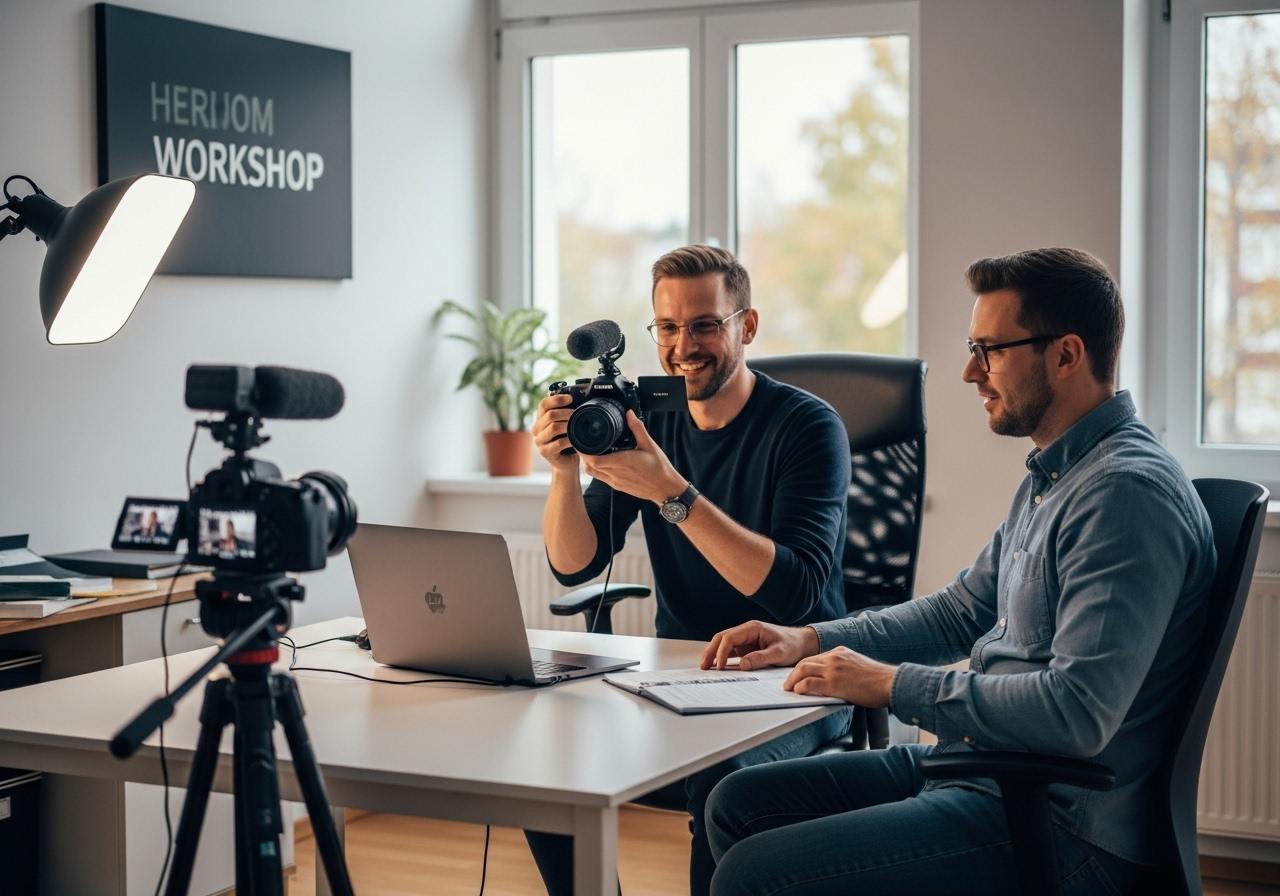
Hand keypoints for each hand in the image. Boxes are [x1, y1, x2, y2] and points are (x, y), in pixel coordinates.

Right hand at [533, 393, 579, 473]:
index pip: (543, 404)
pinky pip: (558, 443)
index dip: (557, 399)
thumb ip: (565, 414)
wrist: (565, 462)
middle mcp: (536, 428)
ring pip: (553, 428)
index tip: (570, 398)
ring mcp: (539, 441)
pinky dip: (569, 440)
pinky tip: (575, 439)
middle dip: (567, 413)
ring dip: (568, 425)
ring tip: (577, 426)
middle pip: (550, 415)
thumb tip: (578, 399)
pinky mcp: (544, 452)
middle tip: (578, 414)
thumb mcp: (565, 424)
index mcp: (540, 419)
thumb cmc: (567, 440)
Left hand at [580, 411, 683, 502]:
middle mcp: (615, 474)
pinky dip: (597, 469)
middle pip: (589, 466)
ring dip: (589, 463)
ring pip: (593, 473)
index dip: (583, 452)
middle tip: (584, 443)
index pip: (593, 460)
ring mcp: (616, 482)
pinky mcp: (618, 487)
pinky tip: (604, 461)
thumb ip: (637, 428)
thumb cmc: (660, 469)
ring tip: (592, 451)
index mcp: (621, 462)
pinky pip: (601, 478)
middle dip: (584, 455)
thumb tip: (629, 414)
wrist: (666, 489)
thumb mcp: (649, 445)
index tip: (581, 441)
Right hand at [700, 620, 819, 670]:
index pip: (729, 637)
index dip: (721, 651)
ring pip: (723, 643)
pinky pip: (731, 651)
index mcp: (752, 628)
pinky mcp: (746, 646)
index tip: (719, 666)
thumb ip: (761, 658)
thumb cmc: (792, 644)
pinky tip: (717, 667)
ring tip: (706, 667)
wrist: (802, 643)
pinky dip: (722, 658)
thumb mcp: (779, 653)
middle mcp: (746, 631)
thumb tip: (743, 664)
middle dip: (711, 651)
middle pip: (722, 638)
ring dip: (714, 654)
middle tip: (703, 666)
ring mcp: (745, 638)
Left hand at [782, 646, 896, 707]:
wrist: (890, 682)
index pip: (815, 658)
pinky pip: (810, 683)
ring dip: (793, 680)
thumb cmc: (878, 679)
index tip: (798, 674)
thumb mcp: (857, 664)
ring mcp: (833, 670)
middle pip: (805, 662)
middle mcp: (834, 657)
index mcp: (840, 652)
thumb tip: (833, 677)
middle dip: (794, 673)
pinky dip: (800, 687)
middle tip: (789, 683)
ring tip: (790, 688)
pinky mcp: (834, 684)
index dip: (803, 667)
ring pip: (803, 670)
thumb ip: (843, 666)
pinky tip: (798, 691)